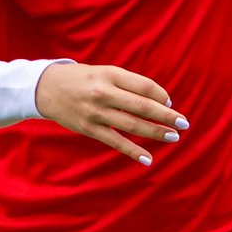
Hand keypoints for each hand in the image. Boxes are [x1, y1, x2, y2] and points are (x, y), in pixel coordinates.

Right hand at [34, 62, 185, 165]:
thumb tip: (160, 101)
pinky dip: (133, 151)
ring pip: (132, 125)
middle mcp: (104, 93)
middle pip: (142, 106)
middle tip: (184, 123)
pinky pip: (115, 142)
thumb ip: (129, 84)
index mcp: (110, 74)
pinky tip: (148, 158)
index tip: (170, 103)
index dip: (161, 96)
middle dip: (166, 116)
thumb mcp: (104, 72)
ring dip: (156, 132)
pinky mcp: (89, 129)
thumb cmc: (83, 79)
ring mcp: (96, 113)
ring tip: (173, 137)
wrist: (46, 88)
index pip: (144, 86)